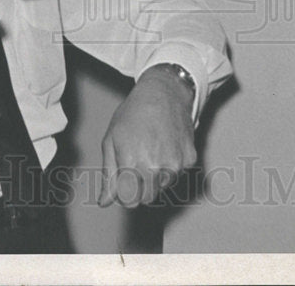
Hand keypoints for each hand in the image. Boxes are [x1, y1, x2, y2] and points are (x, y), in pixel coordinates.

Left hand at [98, 66, 196, 207]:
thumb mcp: (112, 139)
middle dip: (140, 188)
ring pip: (163, 187)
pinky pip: (178, 174)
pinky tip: (165, 145)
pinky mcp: (190, 159)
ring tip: (151, 150)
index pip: (129, 201)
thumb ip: (109, 175)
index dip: (124, 192)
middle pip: (147, 199)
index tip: (124, 180)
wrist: (164, 92)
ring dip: (156, 177)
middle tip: (136, 165)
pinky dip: (171, 165)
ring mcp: (175, 164)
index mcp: (133, 163)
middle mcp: (155, 168)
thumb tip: (105, 202)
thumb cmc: (133, 113)